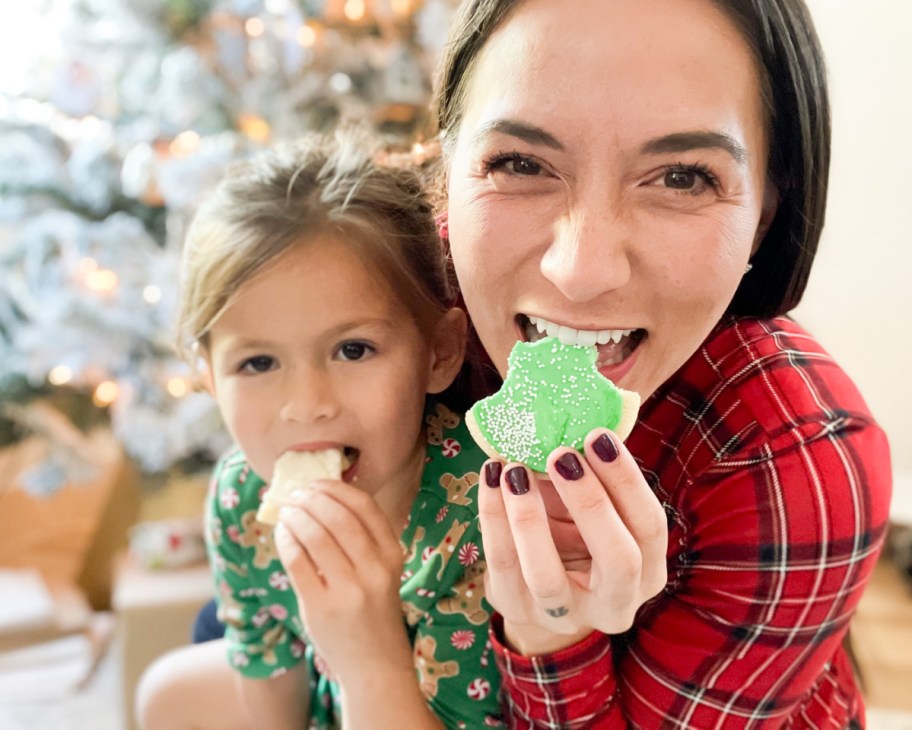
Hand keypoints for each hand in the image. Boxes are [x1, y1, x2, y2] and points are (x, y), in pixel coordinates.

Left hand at [273, 482, 411, 683]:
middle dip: (311, 497)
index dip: (337, 488)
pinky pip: (297, 561)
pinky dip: (286, 540)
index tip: (318, 483)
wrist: (375, 666)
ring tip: (286, 510)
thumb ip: (362, 541)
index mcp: (393, 555)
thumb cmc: (373, 613)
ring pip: (315, 536)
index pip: (365, 506)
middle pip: (338, 516)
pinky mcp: (321, 607)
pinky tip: (282, 533)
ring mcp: (349, 590)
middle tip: (296, 493)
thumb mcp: (382, 573)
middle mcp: (375, 570)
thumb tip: (321, 500)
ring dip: (295, 515)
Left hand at [478, 428, 667, 654]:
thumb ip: (593, 474)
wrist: (534, 586)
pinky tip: (491, 477)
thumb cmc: (575, 532)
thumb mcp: (593, 508)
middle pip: (617, 558)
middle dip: (591, 502)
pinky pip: (502, 565)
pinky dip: (493, 518)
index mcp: (647, 570)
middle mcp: (616, 602)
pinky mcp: (518, 609)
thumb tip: (576, 415)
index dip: (627, 482)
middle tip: (563, 453)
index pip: (649, 527)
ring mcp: (565, 614)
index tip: (599, 436)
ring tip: (513, 469)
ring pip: (547, 575)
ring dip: (529, 518)